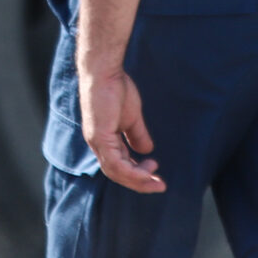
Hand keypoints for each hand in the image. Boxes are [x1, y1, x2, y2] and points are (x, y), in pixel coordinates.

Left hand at [79, 65, 163, 193]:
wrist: (105, 71)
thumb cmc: (115, 88)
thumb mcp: (131, 117)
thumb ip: (137, 134)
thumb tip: (147, 150)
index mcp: (104, 139)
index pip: (120, 164)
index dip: (138, 172)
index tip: (156, 172)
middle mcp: (98, 144)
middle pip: (117, 173)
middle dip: (139, 182)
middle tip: (159, 185)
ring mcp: (97, 141)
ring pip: (116, 172)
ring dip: (138, 180)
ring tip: (156, 180)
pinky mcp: (99, 137)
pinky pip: (115, 164)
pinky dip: (131, 172)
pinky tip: (145, 173)